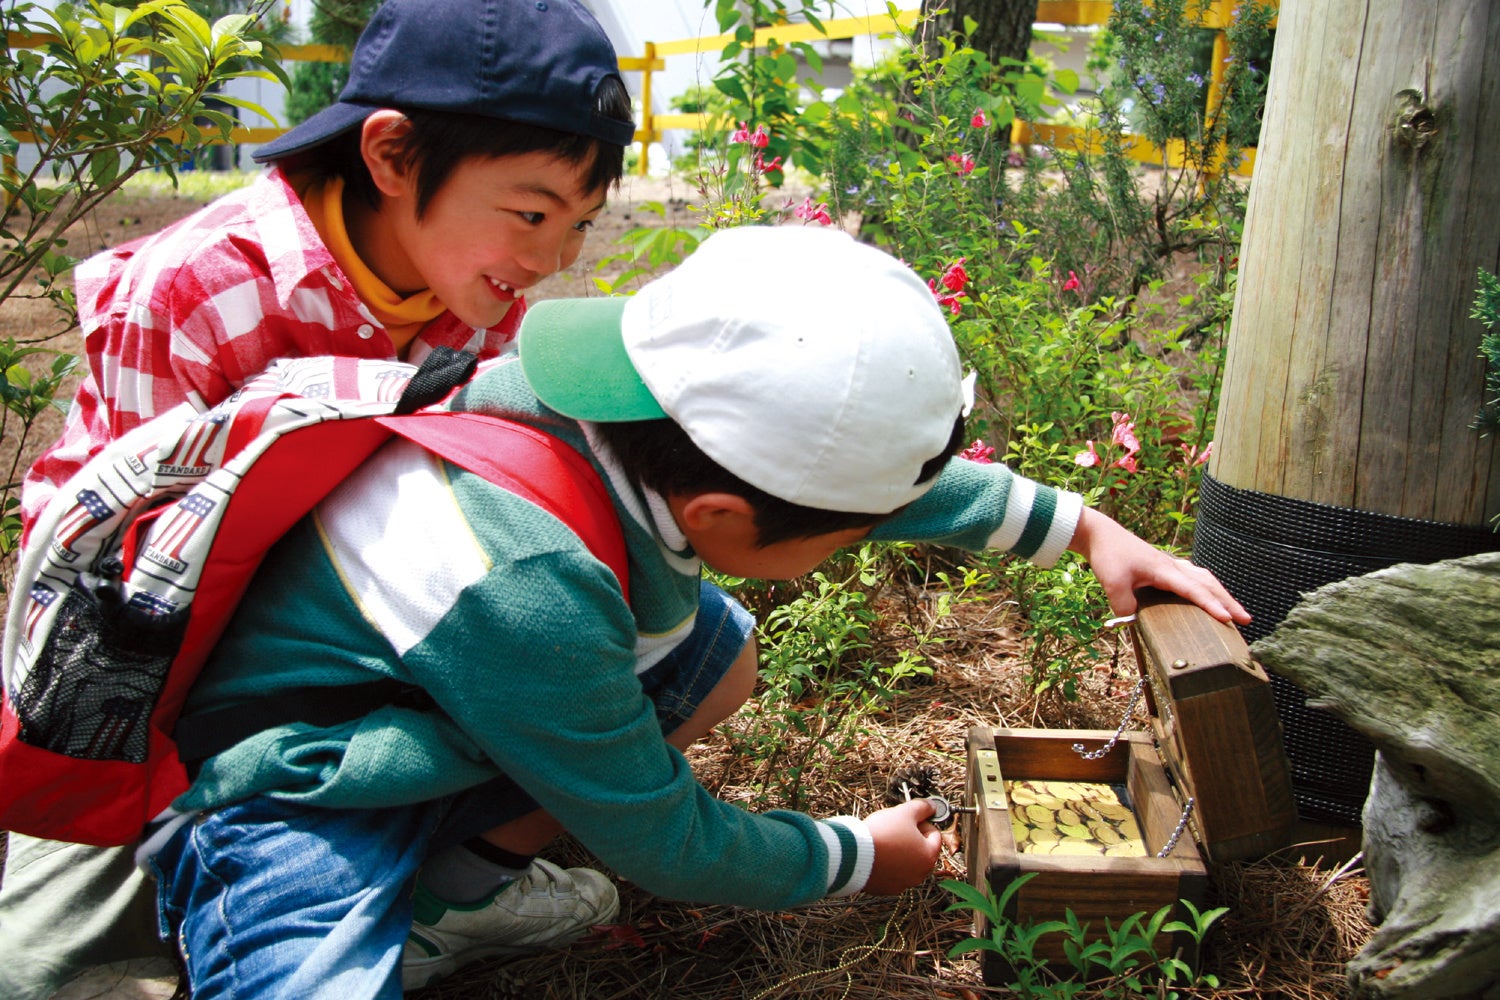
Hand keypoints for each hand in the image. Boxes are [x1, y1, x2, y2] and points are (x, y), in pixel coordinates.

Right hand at [862, 799, 942, 894]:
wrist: (853, 855)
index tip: (907, 819)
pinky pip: (892, 874)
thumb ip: (922, 807)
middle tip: (894, 829)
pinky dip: (888, 865)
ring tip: (883, 842)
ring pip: (907, 863)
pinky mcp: (887, 889)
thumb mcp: (904, 813)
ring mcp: (903, 883)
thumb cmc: (882, 833)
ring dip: (900, 852)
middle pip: (922, 850)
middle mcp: (920, 874)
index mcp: (928, 856)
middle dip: (912, 838)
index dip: (922, 823)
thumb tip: (932, 806)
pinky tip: (877, 855)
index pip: (935, 834)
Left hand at [1068, 507, 1249, 624]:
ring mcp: (1171, 565)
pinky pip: (1195, 577)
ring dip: (1220, 594)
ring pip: (1204, 579)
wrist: (1100, 534)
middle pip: (1208, 584)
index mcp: (1164, 570)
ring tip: (1234, 611)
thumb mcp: (1112, 583)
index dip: (1211, 605)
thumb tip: (1136, 622)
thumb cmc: (1108, 555)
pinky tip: (1209, 594)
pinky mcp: (1165, 567)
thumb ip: (1125, 606)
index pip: (1193, 590)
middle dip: (1228, 602)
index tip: (1227, 619)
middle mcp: (1173, 566)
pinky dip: (1207, 587)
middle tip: (1245, 619)